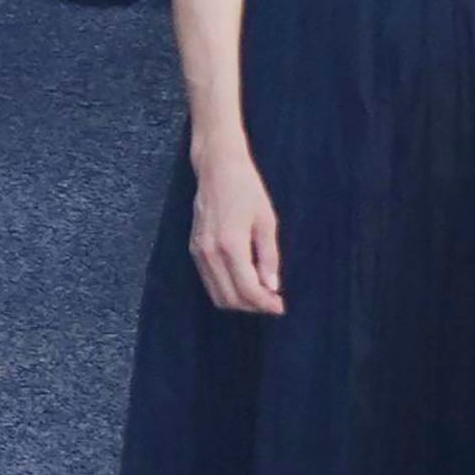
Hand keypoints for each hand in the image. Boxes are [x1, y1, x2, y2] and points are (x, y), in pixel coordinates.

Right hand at [189, 142, 285, 313]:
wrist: (217, 167)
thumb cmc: (246, 188)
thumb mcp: (266, 220)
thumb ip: (269, 256)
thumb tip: (272, 287)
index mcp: (230, 245)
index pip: (247, 289)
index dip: (264, 303)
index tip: (280, 307)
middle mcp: (209, 254)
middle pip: (229, 298)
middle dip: (252, 306)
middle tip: (272, 302)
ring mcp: (198, 253)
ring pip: (217, 294)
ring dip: (239, 301)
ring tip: (261, 295)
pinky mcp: (194, 249)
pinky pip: (209, 282)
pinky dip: (226, 289)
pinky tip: (244, 281)